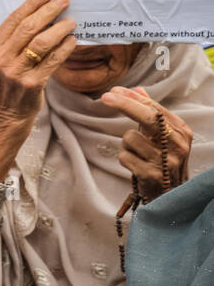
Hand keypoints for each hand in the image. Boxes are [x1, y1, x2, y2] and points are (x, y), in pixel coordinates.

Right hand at [0, 0, 77, 124]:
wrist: (7, 114)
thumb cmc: (8, 83)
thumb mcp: (0, 60)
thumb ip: (12, 41)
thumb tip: (40, 15)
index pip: (12, 21)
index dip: (31, 5)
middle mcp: (0, 60)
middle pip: (27, 28)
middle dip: (48, 11)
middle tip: (63, 1)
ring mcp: (15, 72)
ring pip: (41, 43)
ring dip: (59, 29)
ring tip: (70, 22)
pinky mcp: (31, 84)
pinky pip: (53, 60)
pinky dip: (64, 48)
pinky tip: (72, 40)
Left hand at [100, 85, 192, 200]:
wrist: (172, 195)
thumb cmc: (163, 160)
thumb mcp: (162, 136)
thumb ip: (151, 113)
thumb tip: (137, 89)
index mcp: (181, 131)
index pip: (155, 109)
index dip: (132, 99)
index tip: (113, 91)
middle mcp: (178, 144)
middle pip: (147, 118)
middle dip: (124, 105)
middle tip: (105, 97)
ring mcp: (166, 160)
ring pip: (130, 138)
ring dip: (126, 145)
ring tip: (138, 155)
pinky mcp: (152, 174)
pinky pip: (125, 156)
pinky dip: (125, 159)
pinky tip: (136, 166)